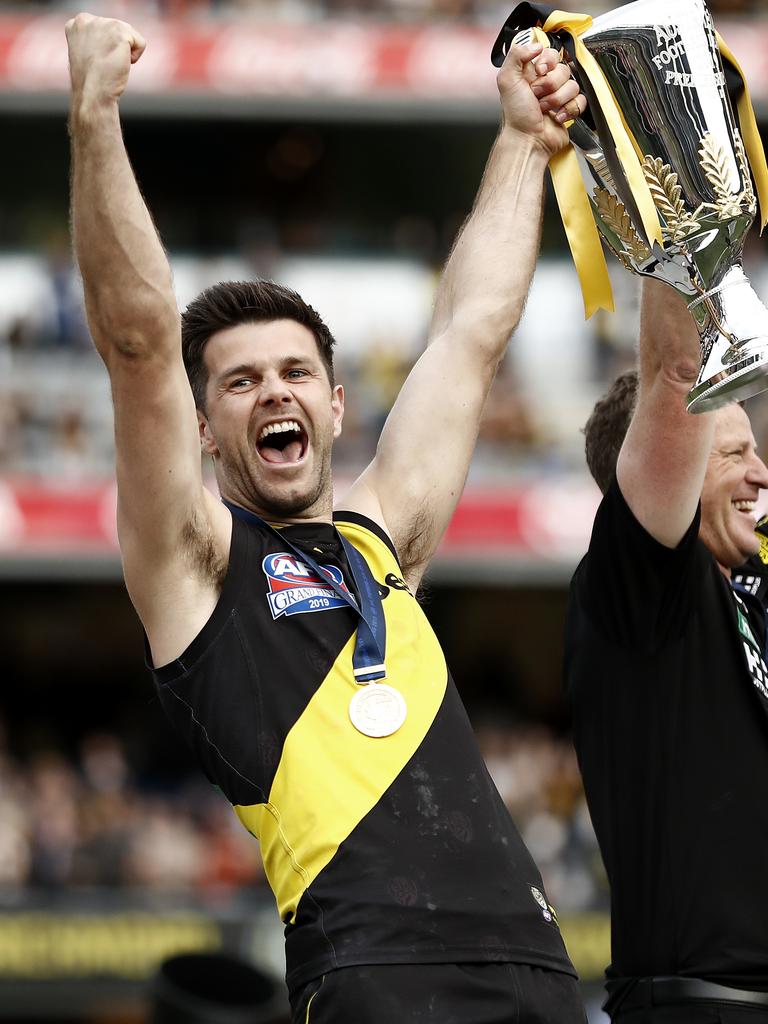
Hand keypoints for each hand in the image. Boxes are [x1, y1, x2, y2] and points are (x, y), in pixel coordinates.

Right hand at [65, 13, 145, 106]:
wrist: (92, 93)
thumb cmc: (90, 81)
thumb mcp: (85, 52)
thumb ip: (94, 39)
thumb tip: (107, 40)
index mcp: (77, 23)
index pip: (105, 28)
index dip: (106, 47)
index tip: (96, 60)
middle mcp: (88, 19)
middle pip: (118, 29)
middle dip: (116, 48)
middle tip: (104, 64)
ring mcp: (103, 23)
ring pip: (130, 35)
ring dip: (125, 53)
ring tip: (111, 64)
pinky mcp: (119, 31)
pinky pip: (140, 43)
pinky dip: (135, 57)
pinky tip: (120, 64)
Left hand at [497, 42, 585, 156]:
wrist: (527, 140)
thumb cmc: (516, 115)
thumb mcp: (507, 80)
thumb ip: (516, 55)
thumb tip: (536, 45)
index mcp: (533, 72)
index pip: (551, 53)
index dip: (547, 62)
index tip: (538, 72)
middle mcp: (546, 82)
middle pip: (564, 69)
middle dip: (550, 85)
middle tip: (536, 97)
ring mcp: (559, 96)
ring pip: (573, 85)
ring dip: (557, 100)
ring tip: (543, 110)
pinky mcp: (569, 109)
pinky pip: (581, 100)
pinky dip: (569, 110)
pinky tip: (556, 117)